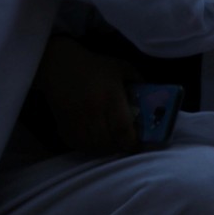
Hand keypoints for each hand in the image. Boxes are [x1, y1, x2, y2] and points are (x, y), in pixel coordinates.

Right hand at [34, 36, 138, 155]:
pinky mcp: (63, 126)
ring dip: (106, 149)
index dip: (132, 142)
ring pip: (93, 147)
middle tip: (127, 143)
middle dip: (120, 146)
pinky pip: (78, 146)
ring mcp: (76, 120)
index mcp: (110, 96)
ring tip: (113, 142)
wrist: (59, 65)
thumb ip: (139, 82)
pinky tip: (96, 140)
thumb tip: (154, 100)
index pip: (122, 128)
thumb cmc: (95, 66)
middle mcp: (92, 111)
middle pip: (108, 142)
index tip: (139, 145)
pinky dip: (90, 148)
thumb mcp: (122, 68)